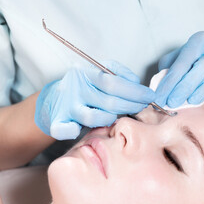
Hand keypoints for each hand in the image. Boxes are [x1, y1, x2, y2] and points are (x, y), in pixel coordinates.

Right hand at [35, 61, 155, 139]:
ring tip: (116, 118)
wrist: (54, 99)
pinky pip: (63, 130)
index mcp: (84, 73)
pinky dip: (72, 131)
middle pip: (107, 101)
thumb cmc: (84, 87)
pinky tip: (79, 129)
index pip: (112, 82)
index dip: (134, 91)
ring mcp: (65, 107)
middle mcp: (75, 89)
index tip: (149, 96)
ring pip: (90, 117)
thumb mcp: (98, 72)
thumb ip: (117, 73)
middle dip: (130, 106)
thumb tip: (135, 81)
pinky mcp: (56, 121)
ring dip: (109, 119)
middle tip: (142, 107)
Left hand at [156, 31, 203, 107]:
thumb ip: (167, 71)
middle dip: (186, 86)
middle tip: (173, 103)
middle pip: (202, 65)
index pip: (182, 63)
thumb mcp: (178, 64)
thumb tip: (156, 86)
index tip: (162, 98)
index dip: (171, 82)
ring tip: (193, 101)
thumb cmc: (194, 66)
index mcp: (197, 42)